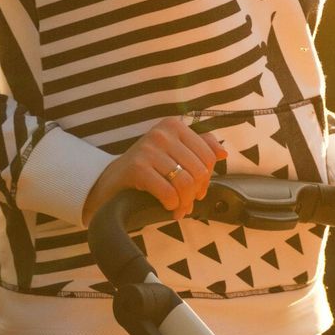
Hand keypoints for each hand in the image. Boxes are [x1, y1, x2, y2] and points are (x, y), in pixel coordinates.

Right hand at [81, 117, 226, 221]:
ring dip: (184, 202)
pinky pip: (168, 192)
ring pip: (186, 182)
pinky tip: (167, 206)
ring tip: (178, 208)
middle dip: (195, 194)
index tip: (198, 190)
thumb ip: (200, 149)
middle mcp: (162, 133)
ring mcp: (149, 148)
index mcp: (174, 126)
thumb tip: (223, 153)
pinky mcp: (137, 167)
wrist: (111, 181)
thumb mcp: (174, 154)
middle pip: (199, 170)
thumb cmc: (147, 169)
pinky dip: (172, 204)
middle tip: (186, 204)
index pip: (208, 155)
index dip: (207, 178)